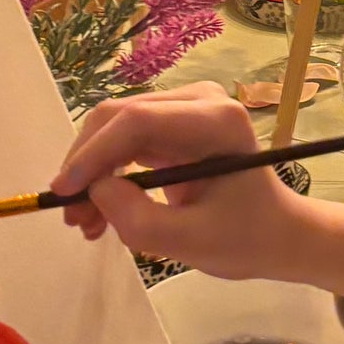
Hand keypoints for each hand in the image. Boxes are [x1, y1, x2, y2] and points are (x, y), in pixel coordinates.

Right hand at [54, 87, 296, 266]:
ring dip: (92, 172)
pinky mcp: (174, 122)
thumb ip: (138, 219)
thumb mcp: (191, 242)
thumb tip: (94, 190)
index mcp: (216, 121)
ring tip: (85, 224)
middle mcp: (200, 100)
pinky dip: (107, 172)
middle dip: (87, 165)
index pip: (137, 122)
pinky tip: (100, 211)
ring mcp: (186, 107)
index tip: (66, 193)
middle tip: (72, 216)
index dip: (94, 154)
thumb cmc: (246, 238)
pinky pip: (125, 139)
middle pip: (119, 117)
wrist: (277, 233)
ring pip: (114, 127)